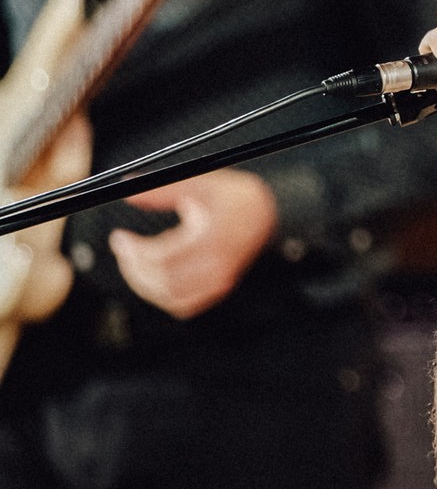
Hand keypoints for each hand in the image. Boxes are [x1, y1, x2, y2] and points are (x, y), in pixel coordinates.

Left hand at [107, 169, 278, 318]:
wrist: (264, 214)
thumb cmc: (233, 197)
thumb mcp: (201, 184)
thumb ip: (163, 189)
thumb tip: (128, 189)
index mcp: (215, 240)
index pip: (166, 258)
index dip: (136, 252)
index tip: (120, 237)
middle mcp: (220, 266)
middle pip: (165, 282)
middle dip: (134, 267)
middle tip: (122, 247)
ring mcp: (221, 281)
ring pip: (171, 298)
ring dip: (144, 283)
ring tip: (133, 261)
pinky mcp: (218, 289)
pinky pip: (183, 305)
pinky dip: (162, 295)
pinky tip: (152, 276)